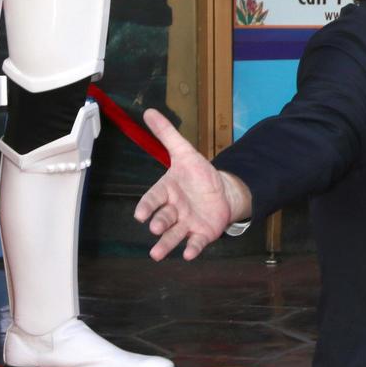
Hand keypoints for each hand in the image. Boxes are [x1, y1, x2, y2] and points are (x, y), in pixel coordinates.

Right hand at [133, 110, 252, 260]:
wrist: (224, 191)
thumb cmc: (200, 174)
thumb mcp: (185, 152)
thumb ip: (167, 134)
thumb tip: (149, 111)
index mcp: (167, 191)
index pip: (154, 199)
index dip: (147, 206)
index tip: (141, 214)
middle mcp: (174, 210)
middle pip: (164, 218)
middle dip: (159, 223)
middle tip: (155, 228)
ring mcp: (187, 223)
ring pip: (174, 235)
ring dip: (166, 244)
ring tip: (157, 254)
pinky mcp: (202, 233)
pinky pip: (196, 242)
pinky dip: (192, 248)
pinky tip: (188, 255)